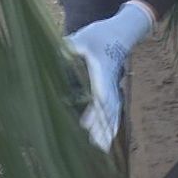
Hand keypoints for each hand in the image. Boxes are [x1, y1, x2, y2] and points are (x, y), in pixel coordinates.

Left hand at [64, 1, 154, 151]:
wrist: (121, 31)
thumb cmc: (100, 35)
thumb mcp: (83, 38)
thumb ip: (70, 47)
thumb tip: (56, 56)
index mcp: (102, 70)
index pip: (101, 93)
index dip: (97, 110)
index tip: (90, 124)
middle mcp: (110, 81)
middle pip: (109, 107)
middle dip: (104, 126)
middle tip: (99, 146)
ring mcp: (112, 85)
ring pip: (112, 110)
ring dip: (107, 128)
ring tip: (101, 147)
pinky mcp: (111, 87)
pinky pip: (111, 107)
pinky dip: (109, 121)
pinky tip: (100, 134)